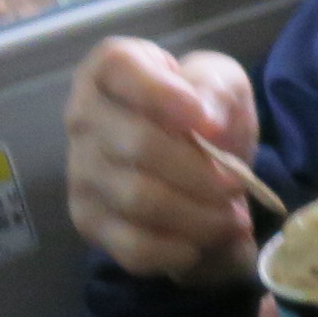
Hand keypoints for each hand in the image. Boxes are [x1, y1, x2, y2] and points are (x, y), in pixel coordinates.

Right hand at [64, 36, 260, 285]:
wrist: (206, 169)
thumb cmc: (207, 114)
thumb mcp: (223, 85)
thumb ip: (215, 87)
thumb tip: (206, 119)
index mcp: (109, 71)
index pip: (116, 66)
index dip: (160, 93)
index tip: (208, 121)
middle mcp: (83, 118)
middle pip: (136, 145)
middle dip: (200, 171)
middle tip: (237, 183)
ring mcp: (80, 172)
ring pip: (138, 199)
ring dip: (197, 215)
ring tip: (232, 217)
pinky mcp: (90, 221)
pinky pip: (132, 245)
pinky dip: (177, 250)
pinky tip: (201, 243)